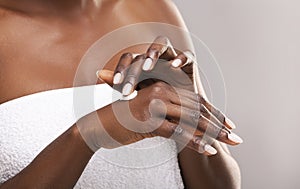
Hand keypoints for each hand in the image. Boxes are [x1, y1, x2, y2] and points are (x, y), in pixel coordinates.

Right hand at [90, 60, 241, 155]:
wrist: (99, 125)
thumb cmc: (126, 120)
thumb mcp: (151, 113)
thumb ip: (169, 113)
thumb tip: (190, 121)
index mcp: (163, 87)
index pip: (194, 101)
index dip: (213, 113)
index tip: (228, 125)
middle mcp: (161, 91)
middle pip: (197, 109)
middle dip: (218, 125)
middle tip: (235, 137)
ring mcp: (155, 104)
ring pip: (190, 119)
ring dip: (212, 133)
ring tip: (228, 143)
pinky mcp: (148, 119)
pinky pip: (176, 131)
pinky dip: (194, 142)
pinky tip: (208, 149)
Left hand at [97, 36, 195, 94]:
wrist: (183, 110)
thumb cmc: (158, 101)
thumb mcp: (138, 95)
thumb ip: (119, 84)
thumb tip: (98, 73)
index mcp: (142, 65)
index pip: (128, 61)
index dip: (121, 70)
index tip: (117, 85)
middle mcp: (155, 58)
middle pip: (142, 55)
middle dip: (134, 71)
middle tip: (129, 88)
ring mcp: (172, 57)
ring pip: (162, 44)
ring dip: (154, 53)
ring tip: (148, 67)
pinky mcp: (189, 63)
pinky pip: (186, 55)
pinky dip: (181, 58)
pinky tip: (175, 66)